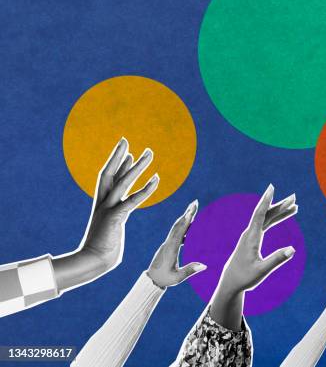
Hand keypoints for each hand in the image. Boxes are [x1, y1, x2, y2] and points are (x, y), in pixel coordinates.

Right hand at [53, 138, 158, 290]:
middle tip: (126, 139)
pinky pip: (133, 200)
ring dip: (137, 166)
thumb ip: (117, 213)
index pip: (108, 178)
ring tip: (149, 152)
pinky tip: (157, 179)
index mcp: (101, 204)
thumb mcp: (112, 224)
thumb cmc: (104, 247)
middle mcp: (103, 203)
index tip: (128, 151)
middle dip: (117, 155)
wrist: (93, 262)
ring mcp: (108, 209)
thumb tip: (122, 209)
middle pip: (109, 173)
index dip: (117, 163)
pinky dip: (146, 189)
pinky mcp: (115, 217)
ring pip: (123, 182)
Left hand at [147, 200, 206, 287]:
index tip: (192, 210)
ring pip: (177, 227)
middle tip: (195, 202)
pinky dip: (184, 226)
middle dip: (187, 213)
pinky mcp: (168, 245)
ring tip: (193, 209)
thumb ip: (190, 271)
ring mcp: (167, 243)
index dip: (186, 220)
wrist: (151, 279)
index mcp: (171, 249)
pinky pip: (177, 233)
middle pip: (178, 225)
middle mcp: (168, 243)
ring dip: (185, 218)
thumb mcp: (177, 277)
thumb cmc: (165, 279)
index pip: (180, 231)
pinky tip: (190, 226)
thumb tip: (204, 265)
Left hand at [219, 184, 297, 293]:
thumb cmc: (245, 277)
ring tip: (295, 206)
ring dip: (280, 211)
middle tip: (294, 197)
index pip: (259, 214)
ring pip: (267, 218)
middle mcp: (250, 233)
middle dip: (280, 205)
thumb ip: (277, 260)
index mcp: (251, 237)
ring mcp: (251, 235)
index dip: (266, 201)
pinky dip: (275, 219)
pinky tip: (283, 216)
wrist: (231, 282)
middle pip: (266, 214)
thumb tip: (293, 249)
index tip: (271, 188)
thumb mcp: (262, 271)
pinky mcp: (253, 239)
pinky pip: (265, 224)